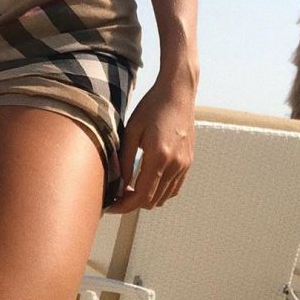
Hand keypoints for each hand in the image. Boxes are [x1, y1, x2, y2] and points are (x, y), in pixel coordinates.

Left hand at [106, 77, 195, 212]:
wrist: (178, 94)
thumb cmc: (151, 107)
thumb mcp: (131, 130)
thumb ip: (124, 158)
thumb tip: (118, 183)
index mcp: (158, 156)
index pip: (141, 195)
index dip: (124, 206)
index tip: (111, 206)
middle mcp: (175, 164)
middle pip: (153, 200)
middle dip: (132, 203)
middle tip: (116, 196)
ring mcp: (184, 165)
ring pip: (164, 197)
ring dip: (146, 198)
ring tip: (129, 190)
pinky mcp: (188, 162)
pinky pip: (174, 188)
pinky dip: (160, 192)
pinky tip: (147, 182)